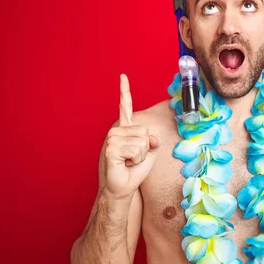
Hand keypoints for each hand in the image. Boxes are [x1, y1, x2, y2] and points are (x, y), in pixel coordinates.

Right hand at [103, 74, 160, 199]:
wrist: (122, 188)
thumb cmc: (134, 171)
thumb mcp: (150, 153)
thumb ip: (152, 140)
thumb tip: (151, 137)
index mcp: (124, 128)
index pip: (125, 106)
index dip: (124, 91)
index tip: (122, 76)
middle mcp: (117, 131)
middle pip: (145, 131)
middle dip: (146, 148)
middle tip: (133, 158)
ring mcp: (112, 138)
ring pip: (143, 141)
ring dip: (140, 156)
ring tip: (128, 162)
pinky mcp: (111, 149)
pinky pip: (136, 150)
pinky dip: (136, 160)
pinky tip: (125, 164)